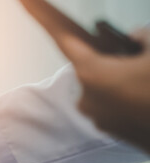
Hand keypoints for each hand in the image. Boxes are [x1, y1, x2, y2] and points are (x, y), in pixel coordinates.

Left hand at [42, 22, 149, 151]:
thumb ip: (142, 37)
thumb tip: (134, 39)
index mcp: (93, 73)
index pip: (62, 35)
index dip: (42, 13)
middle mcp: (87, 97)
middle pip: (94, 61)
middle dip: (114, 53)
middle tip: (135, 54)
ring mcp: (98, 117)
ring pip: (108, 82)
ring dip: (124, 75)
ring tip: (145, 79)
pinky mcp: (111, 130)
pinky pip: (115, 101)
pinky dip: (129, 93)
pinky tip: (145, 93)